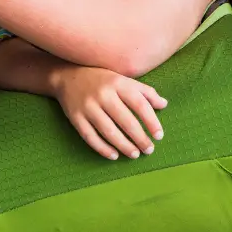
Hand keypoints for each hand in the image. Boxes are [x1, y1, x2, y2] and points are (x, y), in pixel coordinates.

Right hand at [52, 67, 166, 160]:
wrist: (67, 75)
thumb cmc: (101, 79)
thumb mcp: (123, 79)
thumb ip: (144, 91)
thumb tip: (164, 104)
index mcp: (118, 84)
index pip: (139, 104)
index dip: (151, 121)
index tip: (159, 136)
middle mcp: (103, 95)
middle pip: (126, 121)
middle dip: (140, 138)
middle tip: (149, 150)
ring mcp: (88, 106)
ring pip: (109, 131)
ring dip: (124, 146)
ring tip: (135, 154)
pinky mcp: (75, 117)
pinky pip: (90, 137)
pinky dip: (103, 148)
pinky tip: (114, 155)